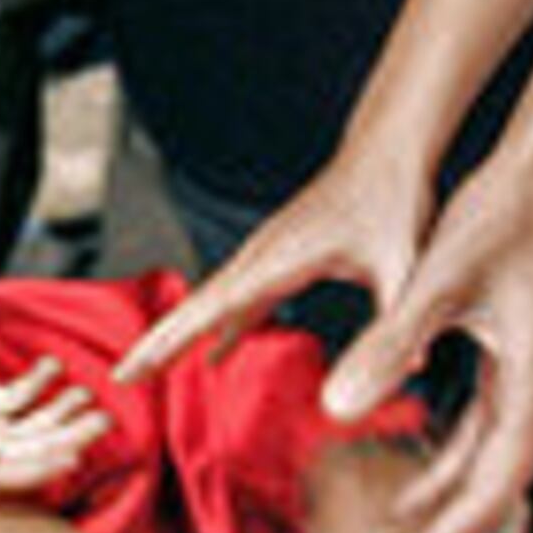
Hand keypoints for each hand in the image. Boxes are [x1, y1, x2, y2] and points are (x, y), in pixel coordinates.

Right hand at [112, 135, 431, 387]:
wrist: (388, 152)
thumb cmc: (393, 197)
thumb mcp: (403, 259)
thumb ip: (402, 313)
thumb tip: (412, 365)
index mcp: (278, 258)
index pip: (209, 306)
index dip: (168, 340)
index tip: (132, 366)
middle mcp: (261, 256)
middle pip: (194, 306)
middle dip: (156, 343)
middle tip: (121, 379)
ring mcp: (266, 256)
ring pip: (212, 303)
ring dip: (181, 336)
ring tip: (154, 374)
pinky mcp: (279, 259)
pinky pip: (238, 299)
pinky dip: (220, 327)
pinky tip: (218, 354)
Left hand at [326, 143, 532, 532]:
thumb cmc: (502, 217)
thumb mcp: (436, 283)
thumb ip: (388, 345)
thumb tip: (340, 407)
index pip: (488, 491)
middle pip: (493, 495)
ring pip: (488, 469)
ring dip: (445, 514)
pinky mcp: (519, 364)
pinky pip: (483, 436)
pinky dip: (450, 468)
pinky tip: (416, 487)